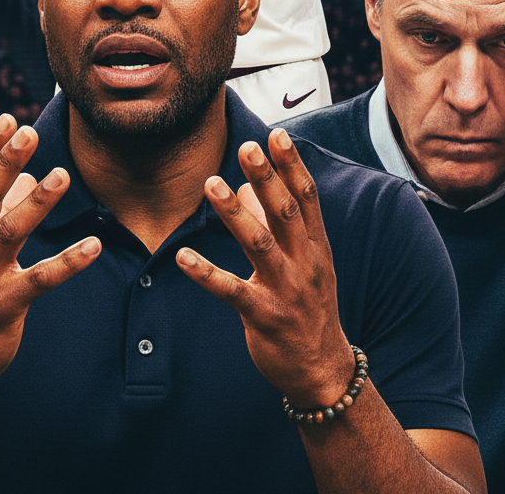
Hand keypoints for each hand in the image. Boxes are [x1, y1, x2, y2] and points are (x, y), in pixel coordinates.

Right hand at [0, 114, 100, 398]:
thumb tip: (26, 173)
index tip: (8, 118)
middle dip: (6, 162)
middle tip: (29, 131)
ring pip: (9, 233)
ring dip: (36, 203)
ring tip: (62, 175)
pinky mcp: (5, 308)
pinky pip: (40, 280)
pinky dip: (68, 262)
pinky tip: (93, 245)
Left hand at [177, 128, 354, 407]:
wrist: (323, 370)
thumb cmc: (308, 305)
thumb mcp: (306, 262)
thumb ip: (280, 224)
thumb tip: (244, 186)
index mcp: (315, 246)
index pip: (306, 198)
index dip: (292, 165)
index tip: (277, 134)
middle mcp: (305, 263)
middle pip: (284, 213)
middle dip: (266, 178)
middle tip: (247, 147)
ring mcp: (287, 291)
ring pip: (259, 246)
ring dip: (234, 215)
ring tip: (210, 184)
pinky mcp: (265, 317)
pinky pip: (232, 292)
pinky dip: (207, 273)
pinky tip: (182, 256)